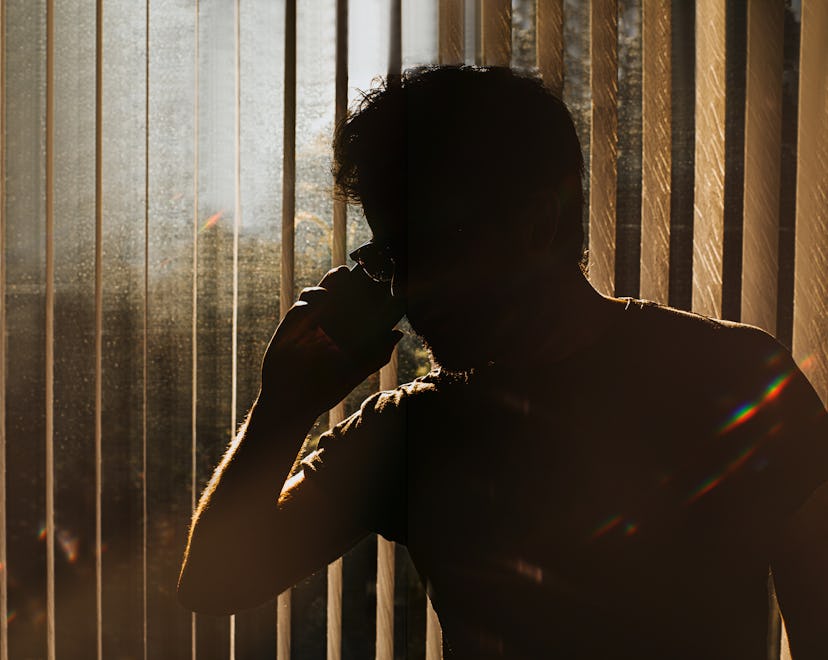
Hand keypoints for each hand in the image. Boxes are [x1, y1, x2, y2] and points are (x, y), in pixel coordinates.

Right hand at [259, 266, 403, 414]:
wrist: (293, 401)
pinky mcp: (291, 325)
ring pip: (319, 291)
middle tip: (356, 269)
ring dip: (329, 282)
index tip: (380, 277)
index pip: (358, 301)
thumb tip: (398, 333)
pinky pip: (300, 306)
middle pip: (339, 290)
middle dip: (347, 276)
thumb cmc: (326, 389)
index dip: (367, 287)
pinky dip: (309, 301)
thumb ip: (377, 355)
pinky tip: (318, 303)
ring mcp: (309, 321)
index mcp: (345, 329)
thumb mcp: (356, 373)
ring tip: (340, 278)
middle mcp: (328, 321)